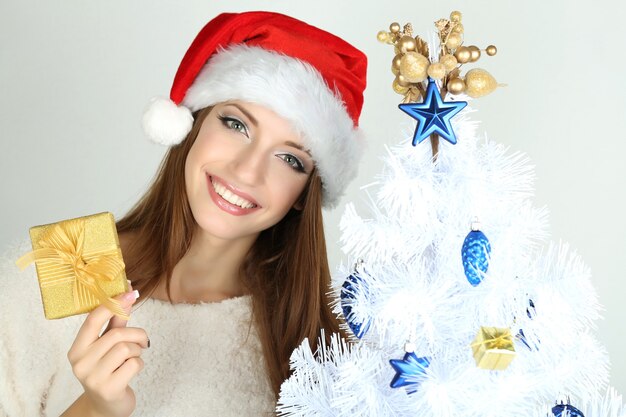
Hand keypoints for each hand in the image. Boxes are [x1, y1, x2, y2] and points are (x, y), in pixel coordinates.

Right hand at [66, 282, 148, 416]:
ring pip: (126, 348)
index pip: (93, 320)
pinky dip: (139, 364)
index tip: (130, 292)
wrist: (106, 406)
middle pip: (116, 334)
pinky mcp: (108, 389)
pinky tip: (132, 370)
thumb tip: (127, 293)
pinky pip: (134, 364)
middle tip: (142, 340)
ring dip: (137, 350)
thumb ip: (115, 322)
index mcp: (77, 349)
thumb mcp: (107, 346)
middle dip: (136, 334)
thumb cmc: (108, 370)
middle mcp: (81, 363)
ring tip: (134, 357)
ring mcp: (93, 377)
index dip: (113, 304)